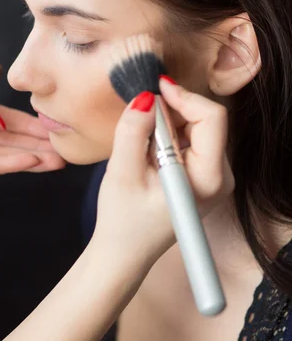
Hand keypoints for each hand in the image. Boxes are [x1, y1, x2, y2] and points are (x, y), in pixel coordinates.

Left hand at [0, 64, 65, 177]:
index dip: (30, 126)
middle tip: (65, 150)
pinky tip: (30, 161)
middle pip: (9, 142)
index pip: (6, 121)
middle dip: (37, 146)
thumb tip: (0, 120)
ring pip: (0, 157)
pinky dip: (6, 164)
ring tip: (56, 160)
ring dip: (29, 159)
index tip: (54, 128)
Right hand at [94, 78, 234, 268]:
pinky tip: (147, 151)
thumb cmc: (123, 220)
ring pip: (196, 126)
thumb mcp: (122, 173)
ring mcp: (214, 176)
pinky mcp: (203, 175)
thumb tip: (145, 97)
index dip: (183, 97)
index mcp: (208, 179)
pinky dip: (168, 134)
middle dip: (171, 111)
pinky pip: (190, 139)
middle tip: (139, 116)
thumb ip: (133, 132)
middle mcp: (220, 176)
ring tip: (139, 142)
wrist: (124, 251)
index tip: (154, 89)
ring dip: (167, 123)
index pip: (211, 118)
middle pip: (205, 120)